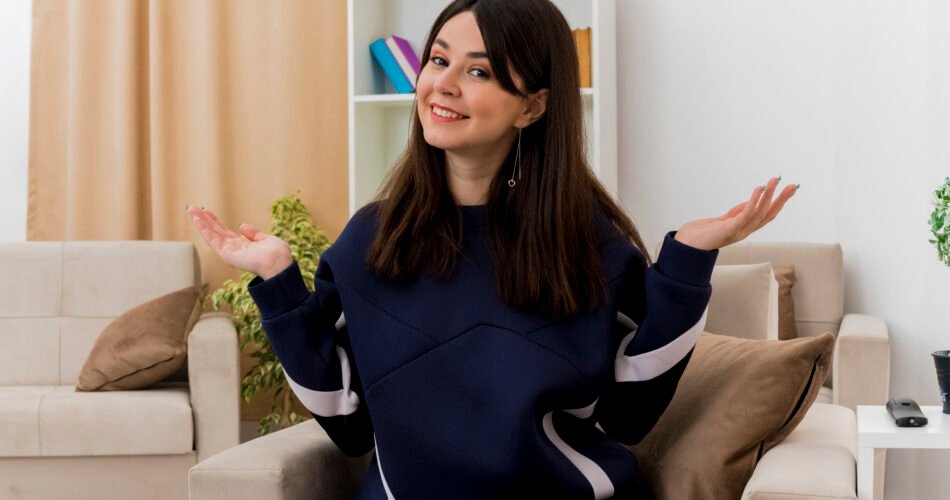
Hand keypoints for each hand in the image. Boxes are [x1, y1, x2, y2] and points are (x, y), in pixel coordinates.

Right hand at [186, 204, 292, 279]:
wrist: (279, 263)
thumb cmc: (277, 254)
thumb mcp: (266, 239)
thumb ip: (254, 233)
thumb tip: (241, 226)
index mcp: (242, 245)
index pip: (223, 231)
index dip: (214, 220)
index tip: (205, 210)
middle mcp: (233, 248)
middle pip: (214, 231)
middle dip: (202, 219)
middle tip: (191, 207)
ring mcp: (228, 252)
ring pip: (210, 234)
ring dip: (200, 222)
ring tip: (190, 210)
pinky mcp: (226, 255)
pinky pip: (212, 240)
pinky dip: (204, 230)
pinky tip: (197, 220)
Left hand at [674, 176, 796, 250]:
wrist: (686, 246)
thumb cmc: (703, 233)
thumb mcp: (724, 220)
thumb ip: (738, 212)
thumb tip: (754, 199)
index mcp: (745, 228)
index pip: (767, 215)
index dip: (779, 203)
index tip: (790, 189)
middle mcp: (745, 231)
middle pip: (769, 214)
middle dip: (781, 199)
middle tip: (793, 185)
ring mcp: (738, 231)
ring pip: (760, 212)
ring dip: (768, 195)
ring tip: (774, 181)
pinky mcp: (729, 229)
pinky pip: (745, 214)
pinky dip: (753, 201)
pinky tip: (758, 189)